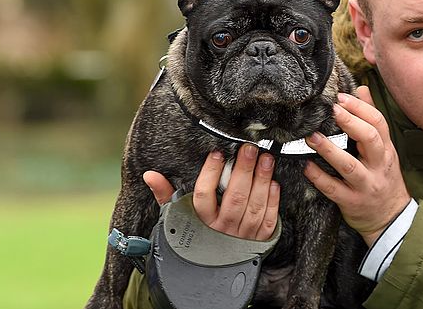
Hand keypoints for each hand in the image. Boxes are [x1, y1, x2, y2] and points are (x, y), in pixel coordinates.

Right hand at [143, 146, 279, 240]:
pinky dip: (272, 201)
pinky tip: (273, 183)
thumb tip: (150, 175)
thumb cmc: (194, 235)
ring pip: (254, 207)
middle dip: (244, 170)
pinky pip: (267, 220)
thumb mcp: (177, 217)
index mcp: (200, 223)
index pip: (203, 195)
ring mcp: (241, 237)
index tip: (217, 153)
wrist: (210, 274)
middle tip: (250, 149)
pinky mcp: (258, 242)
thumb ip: (165, 194)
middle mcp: (221, 231)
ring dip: (262, 181)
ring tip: (265, 159)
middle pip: (235, 198)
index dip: (210, 173)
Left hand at [303, 86, 410, 245]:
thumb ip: (371, 118)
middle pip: (370, 139)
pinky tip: (306, 166)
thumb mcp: (383, 148)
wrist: (390, 218)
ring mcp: (366, 185)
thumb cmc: (383, 177)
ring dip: (329, 150)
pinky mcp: (352, 202)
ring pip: (349, 166)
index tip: (341, 97)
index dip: (360, 108)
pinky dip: (319, 177)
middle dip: (350, 122)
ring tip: (312, 136)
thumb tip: (362, 89)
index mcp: (386, 149)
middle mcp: (378, 165)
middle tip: (331, 109)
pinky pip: (334, 189)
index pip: (378, 123)